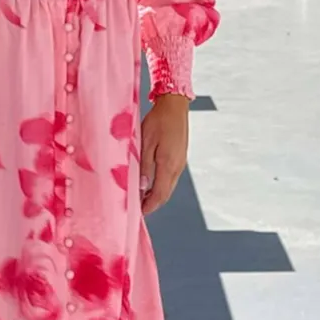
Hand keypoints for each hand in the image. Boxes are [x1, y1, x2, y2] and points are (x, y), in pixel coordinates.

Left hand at [139, 93, 189, 214]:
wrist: (175, 106)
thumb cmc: (159, 120)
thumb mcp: (146, 143)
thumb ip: (144, 166)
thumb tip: (142, 187)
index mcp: (169, 165)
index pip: (160, 194)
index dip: (149, 206)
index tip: (139, 213)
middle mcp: (177, 167)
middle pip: (166, 194)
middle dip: (153, 204)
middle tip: (139, 209)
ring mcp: (180, 163)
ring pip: (169, 186)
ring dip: (157, 195)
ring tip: (142, 198)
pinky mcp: (180, 158)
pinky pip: (170, 177)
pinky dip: (161, 185)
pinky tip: (151, 183)